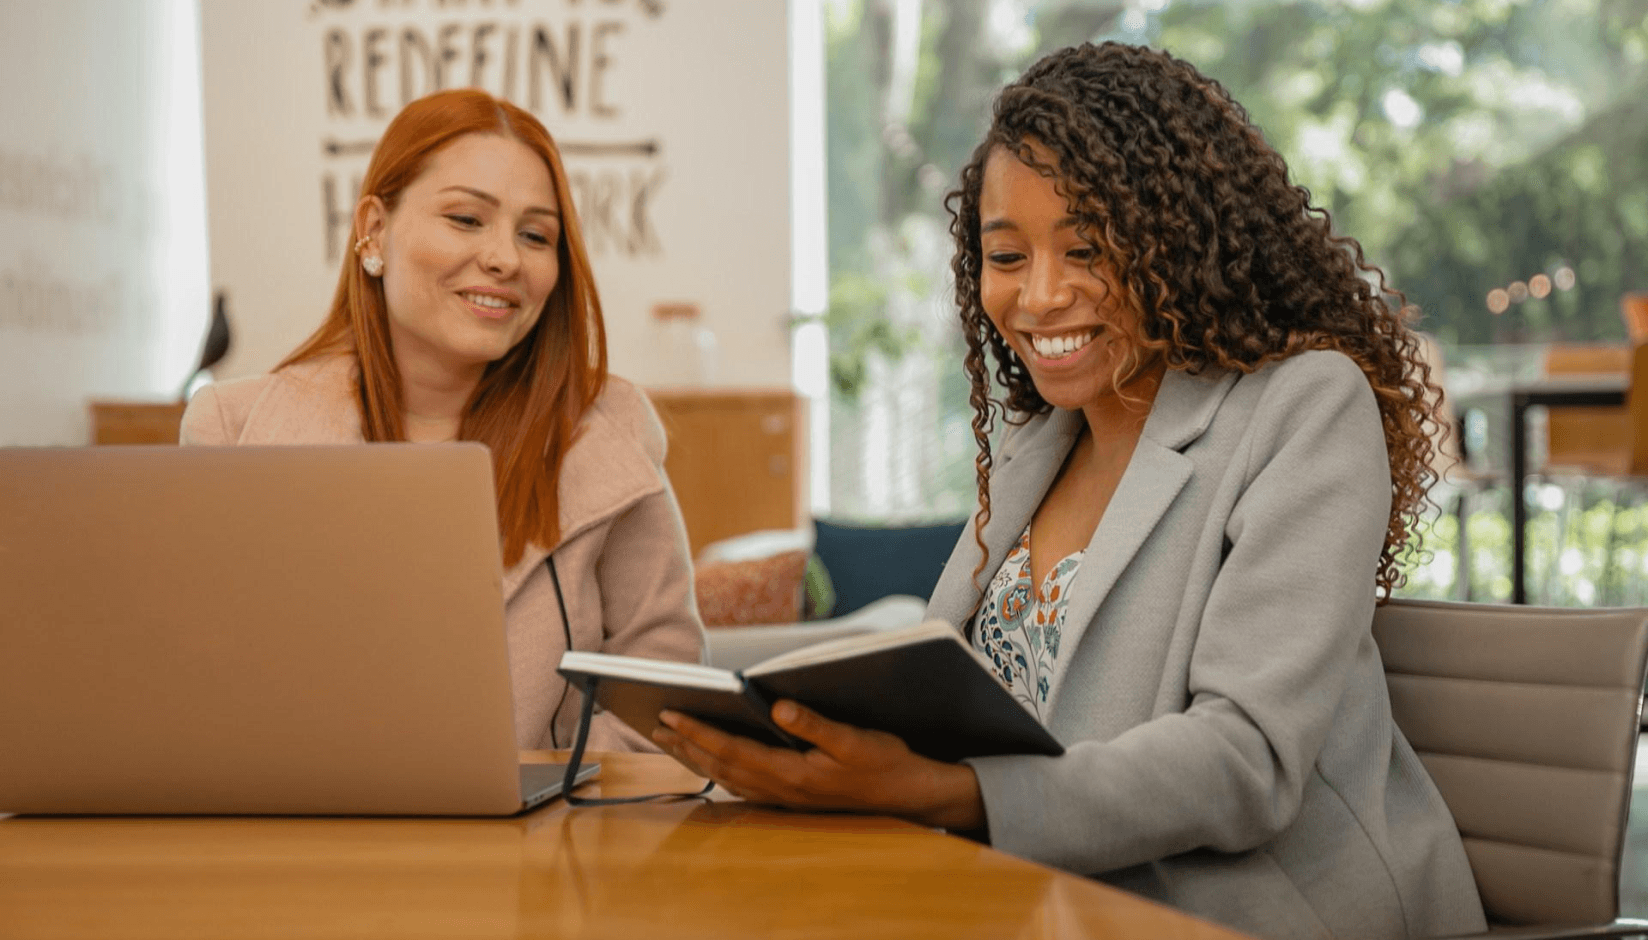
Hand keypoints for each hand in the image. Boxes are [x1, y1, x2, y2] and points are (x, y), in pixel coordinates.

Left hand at [652, 700, 984, 830]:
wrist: (909, 797)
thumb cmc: (884, 763)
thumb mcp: (855, 739)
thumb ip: (815, 723)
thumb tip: (779, 705)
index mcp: (792, 773)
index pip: (732, 750)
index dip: (698, 732)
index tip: (669, 713)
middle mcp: (781, 789)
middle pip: (720, 766)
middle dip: (684, 744)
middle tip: (653, 722)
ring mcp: (784, 797)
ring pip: (726, 778)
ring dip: (695, 758)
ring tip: (669, 738)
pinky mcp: (790, 797)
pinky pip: (740, 785)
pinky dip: (717, 770)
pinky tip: (708, 761)